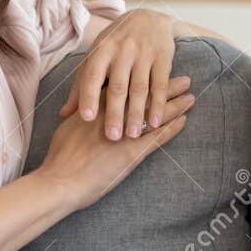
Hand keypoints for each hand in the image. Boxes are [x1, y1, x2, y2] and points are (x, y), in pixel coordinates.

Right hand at [39, 75, 194, 209]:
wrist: (60, 180)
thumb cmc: (60, 157)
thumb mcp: (67, 128)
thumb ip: (79, 115)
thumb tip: (81, 108)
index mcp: (98, 105)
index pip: (126, 86)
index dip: (142, 78)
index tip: (156, 70)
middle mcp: (115, 114)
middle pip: (145, 95)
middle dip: (166, 86)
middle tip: (184, 78)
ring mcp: (125, 132)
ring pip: (155, 113)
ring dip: (175, 105)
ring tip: (191, 96)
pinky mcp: (132, 152)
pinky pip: (156, 137)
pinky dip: (171, 128)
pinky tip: (184, 121)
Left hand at [58, 9, 179, 141]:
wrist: (148, 17)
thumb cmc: (115, 44)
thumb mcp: (96, 57)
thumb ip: (80, 86)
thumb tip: (64, 115)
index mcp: (101, 51)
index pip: (91, 75)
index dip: (88, 96)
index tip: (86, 118)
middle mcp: (122, 51)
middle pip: (117, 86)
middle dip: (114, 112)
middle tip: (112, 137)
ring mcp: (143, 53)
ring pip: (139, 88)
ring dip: (136, 112)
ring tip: (133, 135)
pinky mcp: (163, 57)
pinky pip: (160, 83)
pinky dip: (158, 104)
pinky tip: (155, 122)